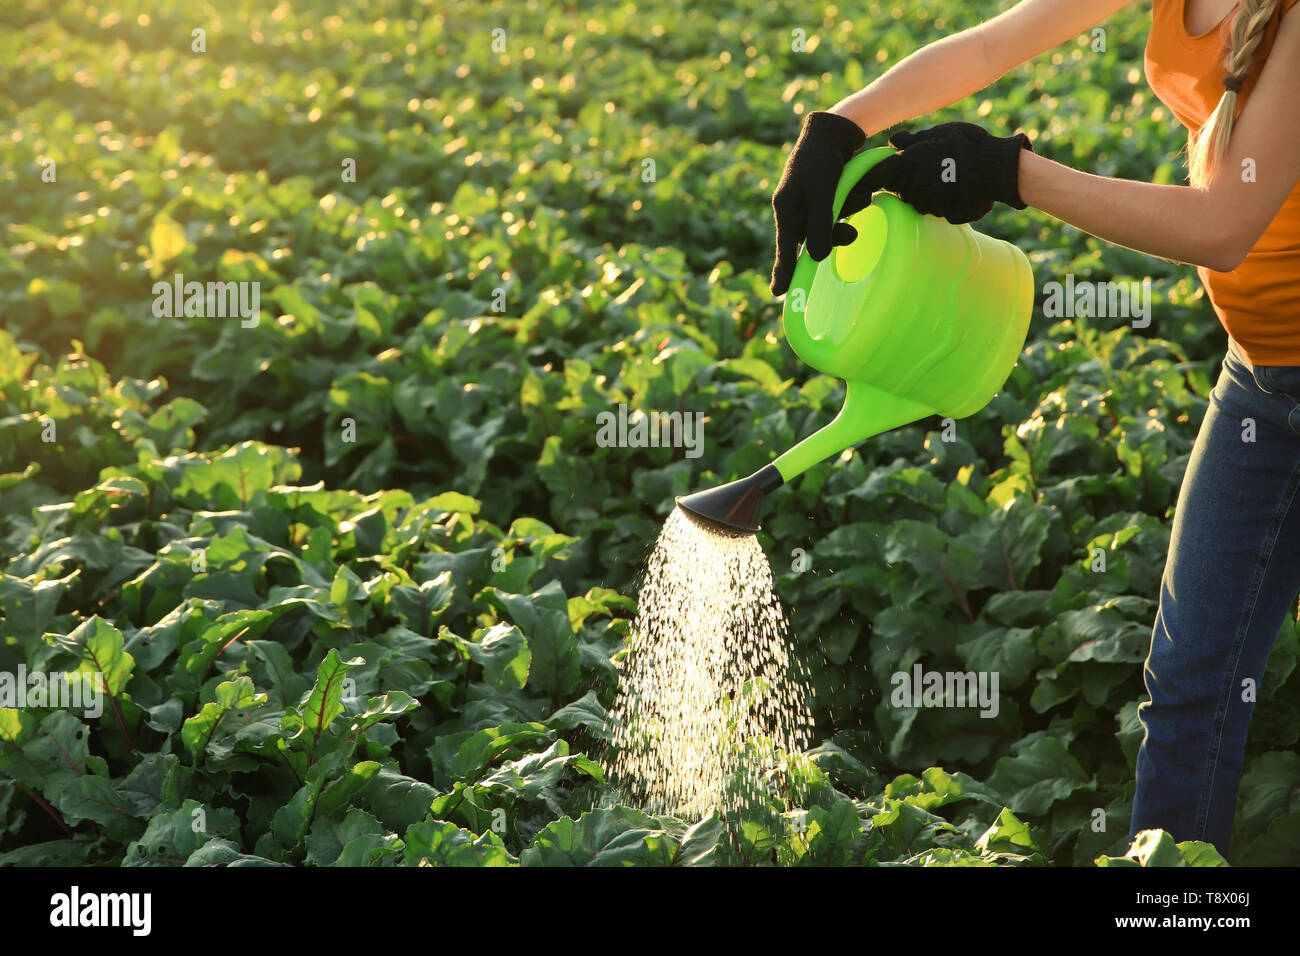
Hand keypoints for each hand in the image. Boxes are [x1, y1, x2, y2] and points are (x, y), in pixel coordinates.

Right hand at [769, 111, 866, 296]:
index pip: (785, 249)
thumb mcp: (823, 195)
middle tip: (851, 233)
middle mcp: (794, 208)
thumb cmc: (823, 161)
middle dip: (835, 234)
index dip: (783, 272)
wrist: (833, 129)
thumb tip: (818, 257)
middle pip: (811, 239)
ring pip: (828, 225)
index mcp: (786, 209)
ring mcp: (808, 201)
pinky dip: (849, 204)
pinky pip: (836, 211)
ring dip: (846, 215)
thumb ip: (820, 226)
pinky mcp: (823, 195)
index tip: (778, 293)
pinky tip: (859, 191)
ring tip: (860, 197)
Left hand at [841, 121, 1033, 224]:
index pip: (875, 177)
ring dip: (923, 191)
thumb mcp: (939, 132)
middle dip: (905, 180)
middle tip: (925, 166)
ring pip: (916, 200)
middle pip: (897, 189)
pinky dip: (941, 200)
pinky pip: (935, 208)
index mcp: (905, 167)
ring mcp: (927, 205)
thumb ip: (913, 140)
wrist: (997, 168)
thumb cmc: (967, 144)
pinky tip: (954, 188)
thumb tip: (892, 141)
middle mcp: (911, 189)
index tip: (869, 176)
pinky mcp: (943, 215)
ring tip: (944, 175)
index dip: (871, 177)